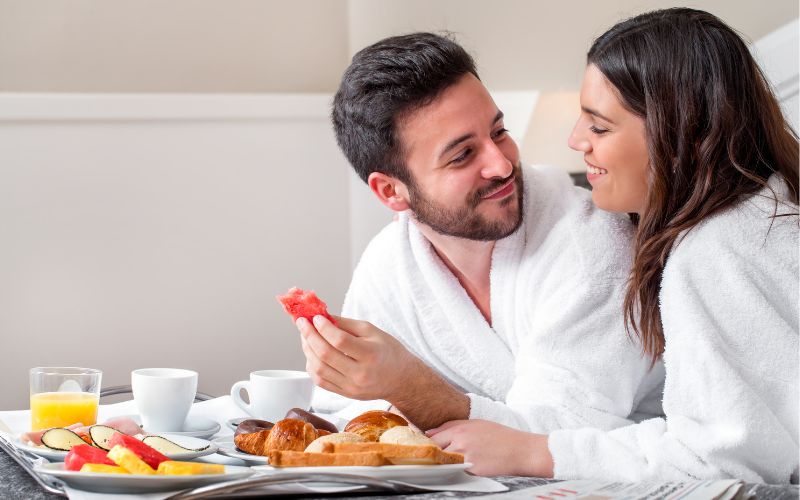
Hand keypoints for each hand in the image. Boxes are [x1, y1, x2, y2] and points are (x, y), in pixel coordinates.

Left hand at [296, 314, 421, 401]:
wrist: (400, 379)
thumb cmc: (388, 351)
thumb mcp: (373, 331)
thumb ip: (346, 324)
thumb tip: (322, 317)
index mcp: (371, 354)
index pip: (340, 341)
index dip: (324, 328)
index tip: (315, 317)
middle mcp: (360, 373)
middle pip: (326, 355)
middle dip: (309, 336)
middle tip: (302, 323)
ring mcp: (351, 387)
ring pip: (319, 369)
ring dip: (307, 350)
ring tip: (306, 337)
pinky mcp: (346, 394)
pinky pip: (320, 381)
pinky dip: (311, 365)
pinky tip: (311, 354)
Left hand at [427, 420, 553, 476]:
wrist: (520, 450)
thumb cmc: (500, 436)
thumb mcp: (476, 424)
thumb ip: (452, 426)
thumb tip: (430, 433)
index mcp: (460, 428)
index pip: (432, 436)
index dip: (426, 443)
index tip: (422, 446)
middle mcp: (460, 441)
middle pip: (434, 449)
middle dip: (431, 454)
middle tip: (429, 458)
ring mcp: (465, 456)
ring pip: (443, 461)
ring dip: (442, 463)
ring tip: (444, 463)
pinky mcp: (472, 470)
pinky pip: (457, 471)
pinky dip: (455, 470)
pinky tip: (459, 469)